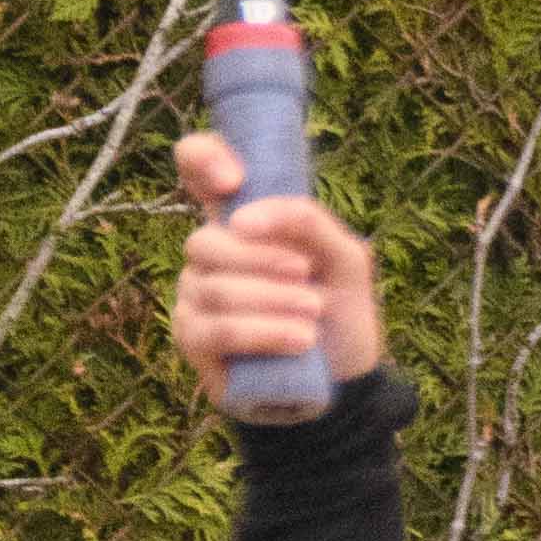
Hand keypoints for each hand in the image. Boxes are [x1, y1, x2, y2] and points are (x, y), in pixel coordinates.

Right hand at [170, 132, 386, 405]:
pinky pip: (214, 330)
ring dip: (271, 301)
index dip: (202, 158)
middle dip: (262, 260)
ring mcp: (196, 296)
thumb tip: (243, 218)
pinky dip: (261, 332)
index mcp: (243, 220)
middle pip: (204, 241)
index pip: (197, 164)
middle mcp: (211, 254)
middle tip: (308, 278)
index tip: (233, 181)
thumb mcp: (345, 259)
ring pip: (212, 288)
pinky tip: (297, 341)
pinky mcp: (194, 341)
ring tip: (313, 319)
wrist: (346, 381)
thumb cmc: (341, 313)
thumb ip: (308, 221)